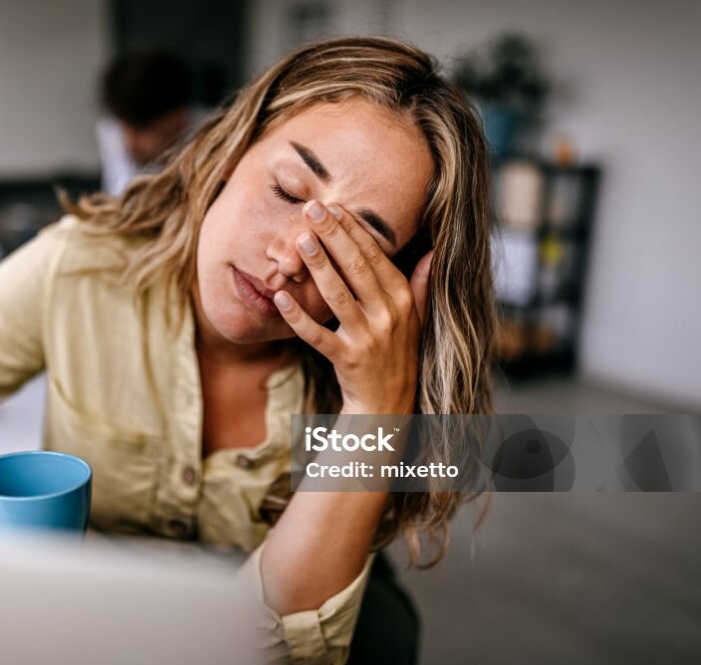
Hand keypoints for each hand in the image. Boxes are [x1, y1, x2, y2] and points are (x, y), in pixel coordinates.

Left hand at [273, 200, 432, 413]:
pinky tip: (280, 298)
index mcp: (403, 300)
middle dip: (333, 236)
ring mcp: (368, 339)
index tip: (335, 206)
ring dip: (318, 266)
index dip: (354, 230)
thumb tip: (434, 252)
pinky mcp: (347, 360)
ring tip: (300, 239)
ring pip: (338, 296)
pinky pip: (318, 336)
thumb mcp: (418, 320)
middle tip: (312, 210)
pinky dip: (299, 317)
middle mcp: (389, 316)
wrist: (390, 407)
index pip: (376, 257)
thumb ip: (422, 285)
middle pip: (356, 268)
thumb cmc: (399, 356)